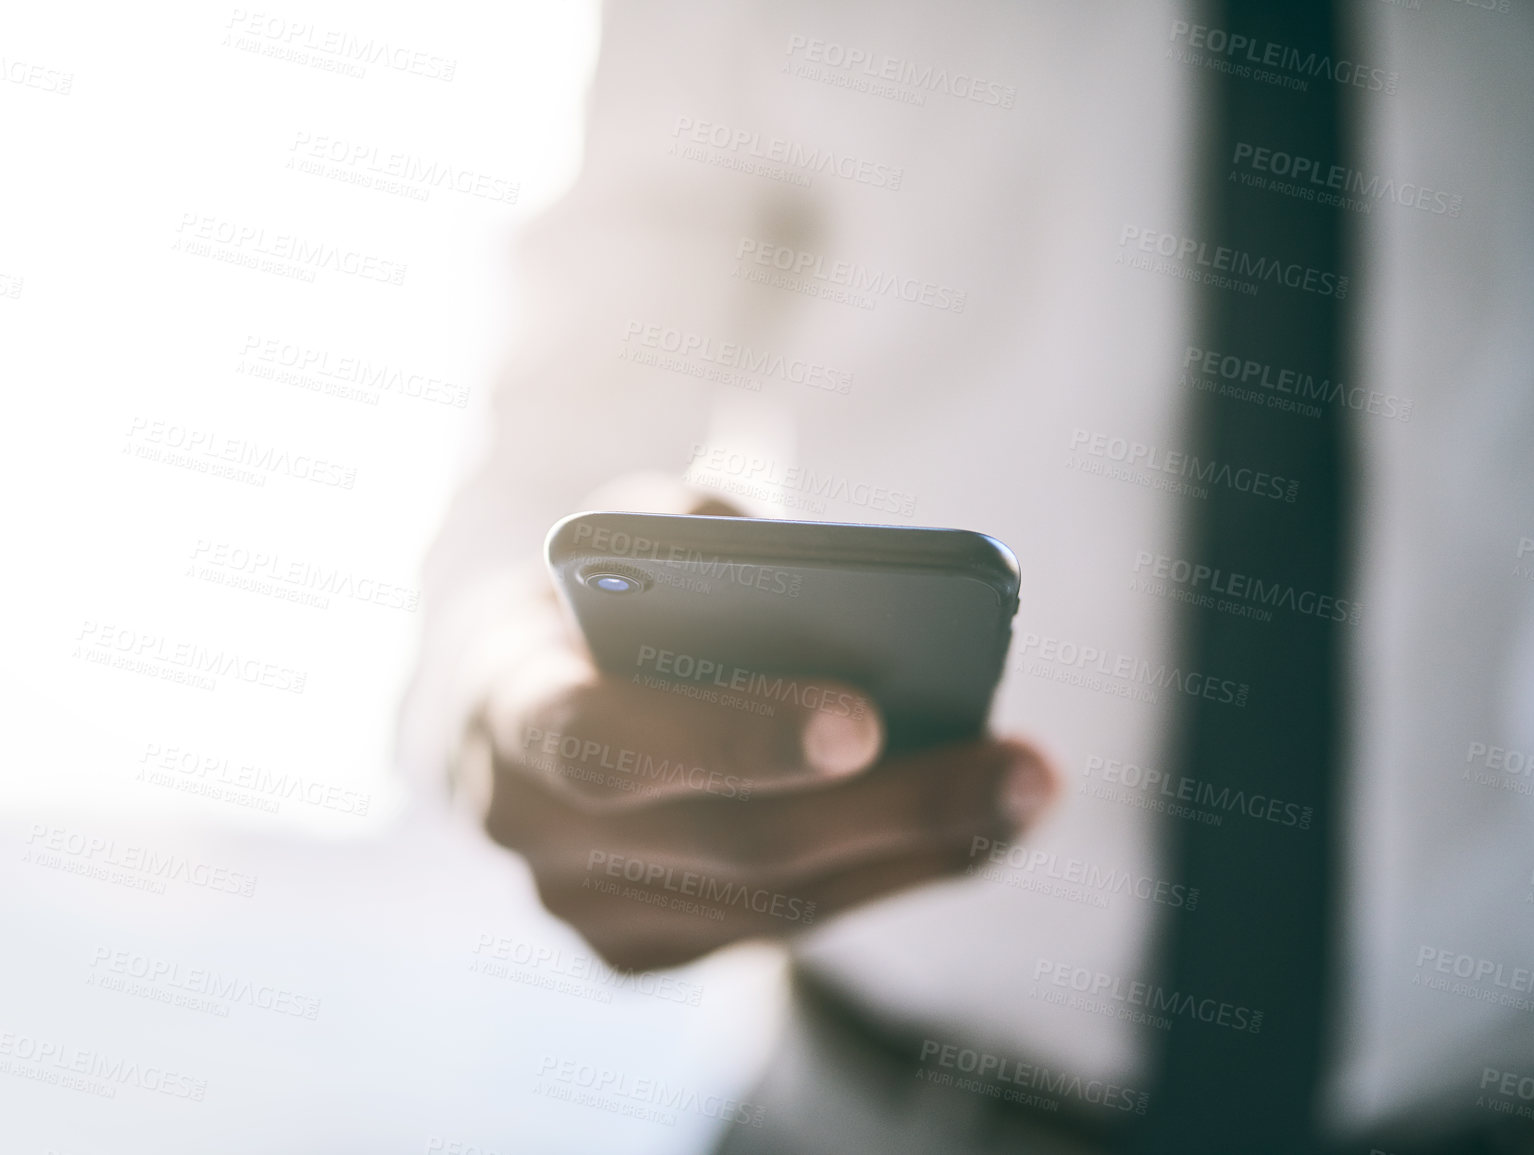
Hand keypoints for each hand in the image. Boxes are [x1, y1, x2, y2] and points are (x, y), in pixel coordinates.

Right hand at [477, 582, 1058, 972]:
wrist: (506, 705)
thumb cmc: (588, 600)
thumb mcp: (617, 534)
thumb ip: (693, 531)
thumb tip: (811, 562)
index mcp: (506, 710)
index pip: (605, 741)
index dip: (730, 738)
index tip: (866, 719)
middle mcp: (532, 833)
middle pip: (730, 846)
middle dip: (891, 809)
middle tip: (1023, 766)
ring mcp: (583, 910)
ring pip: (774, 908)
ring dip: (918, 851)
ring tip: (1027, 789)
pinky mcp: (636, 952)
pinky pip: (781, 933)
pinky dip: (887, 879)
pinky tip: (976, 829)